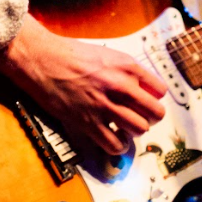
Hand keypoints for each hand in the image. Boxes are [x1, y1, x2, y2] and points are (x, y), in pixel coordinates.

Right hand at [0, 14, 165, 155]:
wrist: (40, 59)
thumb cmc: (69, 54)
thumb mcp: (106, 54)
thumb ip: (126, 71)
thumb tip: (141, 88)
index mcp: (127, 66)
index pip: (160, 90)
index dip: (154, 97)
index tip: (145, 100)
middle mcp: (120, 85)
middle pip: (155, 113)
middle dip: (150, 118)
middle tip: (140, 117)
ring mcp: (104, 105)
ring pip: (139, 129)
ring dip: (135, 132)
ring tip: (126, 128)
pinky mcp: (88, 122)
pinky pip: (115, 145)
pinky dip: (119, 146)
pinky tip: (114, 138)